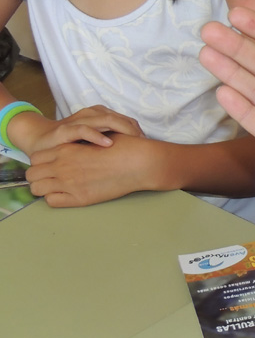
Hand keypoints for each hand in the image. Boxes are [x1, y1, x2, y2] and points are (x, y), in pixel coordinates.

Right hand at [14, 105, 143, 155]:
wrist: (40, 141)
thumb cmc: (72, 143)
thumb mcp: (96, 143)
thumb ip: (113, 141)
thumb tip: (138, 151)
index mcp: (101, 116)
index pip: (127, 121)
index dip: (139, 132)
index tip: (149, 146)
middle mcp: (92, 115)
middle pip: (121, 119)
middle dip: (135, 131)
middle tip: (144, 145)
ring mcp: (79, 121)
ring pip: (106, 119)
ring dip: (122, 130)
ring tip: (134, 141)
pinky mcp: (65, 130)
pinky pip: (83, 129)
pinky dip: (97, 135)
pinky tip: (108, 143)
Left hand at [26, 134, 152, 205]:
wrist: (139, 162)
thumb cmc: (123, 147)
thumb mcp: (98, 137)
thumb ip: (81, 142)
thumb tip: (76, 145)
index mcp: (66, 150)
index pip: (36, 158)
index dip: (41, 162)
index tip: (50, 165)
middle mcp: (63, 166)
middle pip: (32, 174)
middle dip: (39, 175)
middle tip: (51, 176)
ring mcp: (69, 183)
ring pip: (37, 189)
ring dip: (44, 187)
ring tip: (57, 186)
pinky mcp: (80, 198)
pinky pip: (52, 201)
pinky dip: (55, 198)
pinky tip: (66, 194)